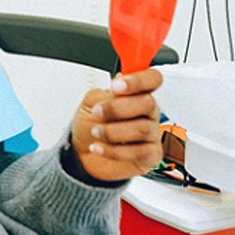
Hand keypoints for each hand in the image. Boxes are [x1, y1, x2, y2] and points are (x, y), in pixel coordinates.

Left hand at [69, 68, 162, 182]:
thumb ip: (106, 92)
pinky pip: (139, 153)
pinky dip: (114, 150)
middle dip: (117, 108)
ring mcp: (151, 134)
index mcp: (136, 93)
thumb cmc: (90, 124)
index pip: (152, 78)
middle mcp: (147, 112)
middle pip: (148, 103)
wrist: (83, 153)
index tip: (115, 87)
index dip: (138, 80)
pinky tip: (99, 146)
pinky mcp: (150, 156)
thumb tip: (118, 85)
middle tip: (98, 112)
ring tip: (96, 132)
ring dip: (112, 131)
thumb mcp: (91, 102)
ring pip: (143, 129)